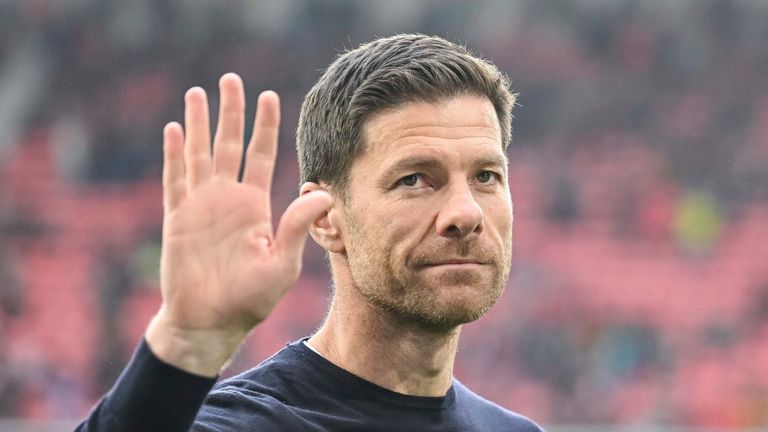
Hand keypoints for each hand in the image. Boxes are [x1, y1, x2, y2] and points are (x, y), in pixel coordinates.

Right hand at [145, 73, 331, 375]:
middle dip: (231, 112)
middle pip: (229, 144)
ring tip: (197, 93)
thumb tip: (326, 193)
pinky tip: (174, 129)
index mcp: (254, 205)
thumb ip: (298, 226)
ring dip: (197, 123)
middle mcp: (227, 199)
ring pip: (198, 154)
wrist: (210, 323)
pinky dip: (174, 155)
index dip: (265, 126)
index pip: (261, 155)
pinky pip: (174, 180)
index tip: (270, 96)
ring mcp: (200, 206)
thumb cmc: (249, 299)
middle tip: (231, 79)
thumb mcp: (282, 263)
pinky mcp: (177, 218)